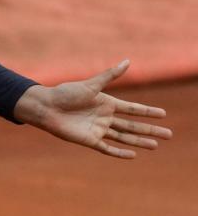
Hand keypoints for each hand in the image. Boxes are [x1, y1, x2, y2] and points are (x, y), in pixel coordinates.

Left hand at [13, 59, 172, 158]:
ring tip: (156, 145)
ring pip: (124, 137)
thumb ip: (110, 75)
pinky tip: (132, 155)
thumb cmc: (65, 93)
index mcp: (106, 103)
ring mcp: (98, 129)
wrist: (46, 107)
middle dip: (150, 129)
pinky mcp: (89, 140)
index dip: (148, 111)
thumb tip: (128, 61)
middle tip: (169, 134)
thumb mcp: (90, 84)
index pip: (132, 109)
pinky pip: (107, 148)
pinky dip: (120, 152)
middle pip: (132, 125)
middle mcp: (104, 117)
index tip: (163, 113)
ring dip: (140, 141)